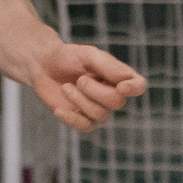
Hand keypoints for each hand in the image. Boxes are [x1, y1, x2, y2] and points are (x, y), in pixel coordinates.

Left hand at [31, 42, 146, 131]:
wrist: (43, 67)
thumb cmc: (68, 57)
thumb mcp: (87, 55)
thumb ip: (107, 65)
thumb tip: (126, 80)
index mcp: (118, 76)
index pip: (138, 85)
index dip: (134, 89)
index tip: (121, 87)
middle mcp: (113, 94)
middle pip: (117, 102)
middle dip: (95, 92)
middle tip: (80, 80)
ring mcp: (98, 109)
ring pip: (100, 115)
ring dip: (79, 101)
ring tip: (66, 87)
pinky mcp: (82, 120)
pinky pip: (85, 127)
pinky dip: (71, 118)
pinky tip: (59, 109)